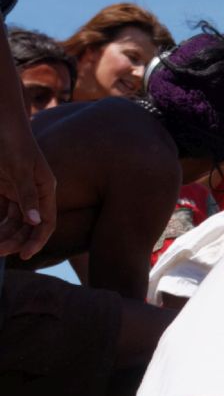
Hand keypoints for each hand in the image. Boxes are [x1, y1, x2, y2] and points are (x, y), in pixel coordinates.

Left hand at [0, 127, 54, 258]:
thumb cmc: (12, 141)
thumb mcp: (20, 168)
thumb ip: (26, 194)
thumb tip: (36, 222)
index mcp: (45, 190)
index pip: (46, 222)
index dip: (37, 240)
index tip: (24, 255)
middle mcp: (33, 194)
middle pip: (27, 225)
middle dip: (14, 240)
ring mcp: (16, 191)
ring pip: (12, 221)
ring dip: (3, 234)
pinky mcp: (2, 187)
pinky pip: (0, 210)